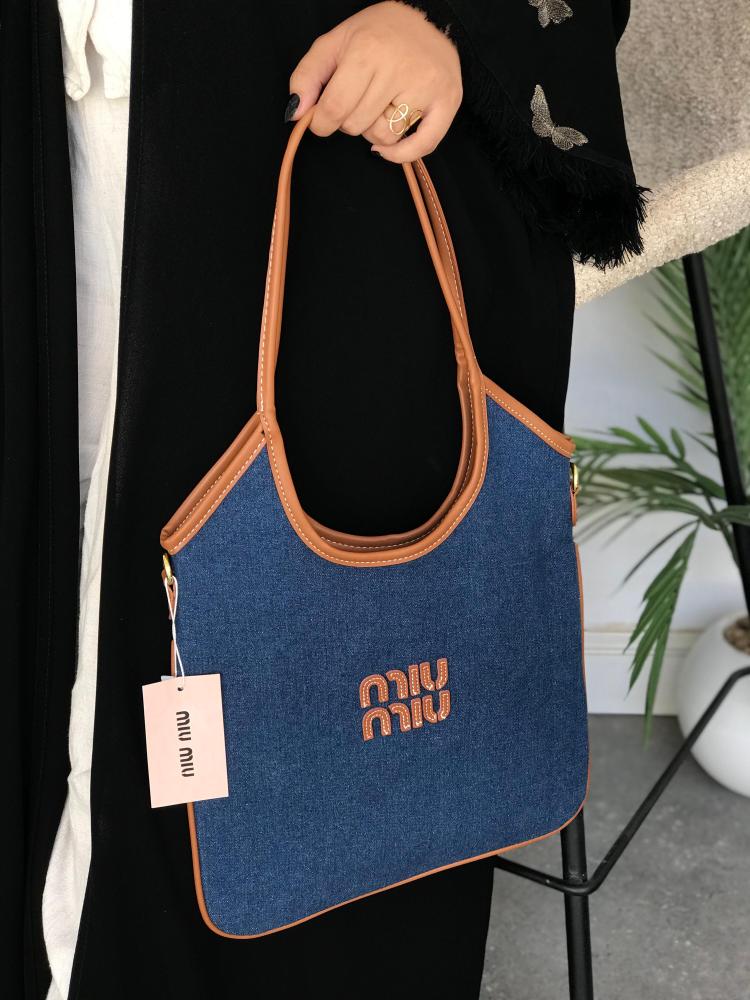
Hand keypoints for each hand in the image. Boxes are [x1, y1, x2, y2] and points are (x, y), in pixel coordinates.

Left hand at [287, 2, 461, 162]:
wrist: (428, 16)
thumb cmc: (377, 34)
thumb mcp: (335, 42)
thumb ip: (307, 75)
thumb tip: (294, 113)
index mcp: (367, 49)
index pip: (334, 109)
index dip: (322, 122)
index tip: (323, 118)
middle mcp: (398, 66)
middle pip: (356, 125)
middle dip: (349, 120)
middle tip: (358, 99)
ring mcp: (425, 85)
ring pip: (384, 136)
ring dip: (375, 130)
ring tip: (381, 105)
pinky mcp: (447, 100)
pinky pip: (422, 146)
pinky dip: (401, 155)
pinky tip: (385, 148)